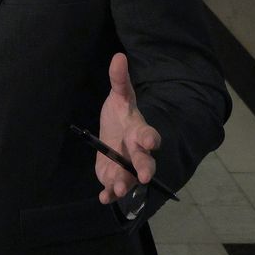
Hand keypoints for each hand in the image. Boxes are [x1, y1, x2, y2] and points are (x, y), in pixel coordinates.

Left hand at [95, 53, 161, 203]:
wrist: (113, 134)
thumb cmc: (120, 115)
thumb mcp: (119, 96)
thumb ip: (119, 80)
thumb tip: (118, 56)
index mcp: (139, 132)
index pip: (149, 136)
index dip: (150, 138)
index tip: (149, 141)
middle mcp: (136, 152)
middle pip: (144, 162)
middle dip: (145, 168)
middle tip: (145, 176)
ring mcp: (125, 167)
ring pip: (129, 178)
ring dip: (125, 184)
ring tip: (118, 189)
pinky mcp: (113, 177)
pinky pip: (113, 188)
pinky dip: (109, 194)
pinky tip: (103, 197)